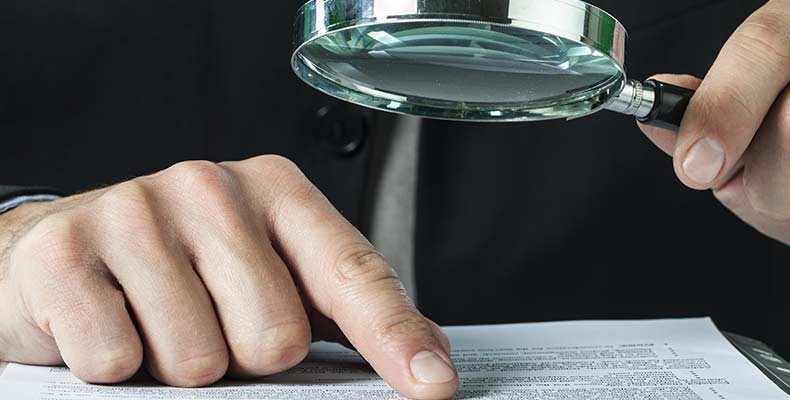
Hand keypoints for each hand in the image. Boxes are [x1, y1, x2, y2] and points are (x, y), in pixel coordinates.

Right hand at [0, 155, 456, 398]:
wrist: (58, 255)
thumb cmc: (181, 270)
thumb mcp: (271, 274)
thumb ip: (344, 310)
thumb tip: (430, 358)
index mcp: (279, 192)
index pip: (354, 273)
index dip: (395, 337)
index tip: (433, 386)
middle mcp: (213, 188)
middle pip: (276, 338)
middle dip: (247, 360)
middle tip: (211, 327)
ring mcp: (136, 211)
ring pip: (199, 361)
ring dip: (180, 368)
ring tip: (157, 325)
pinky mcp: (65, 251)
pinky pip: (117, 360)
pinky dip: (115, 366)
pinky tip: (109, 323)